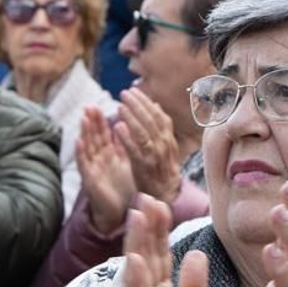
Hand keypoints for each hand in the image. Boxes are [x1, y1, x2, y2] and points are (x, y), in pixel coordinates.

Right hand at [77, 107, 135, 234]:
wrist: (118, 214)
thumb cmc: (122, 190)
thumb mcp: (128, 164)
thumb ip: (126, 147)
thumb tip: (129, 129)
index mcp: (110, 155)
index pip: (105, 134)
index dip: (102, 120)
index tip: (100, 105)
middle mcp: (100, 160)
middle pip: (95, 137)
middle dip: (92, 121)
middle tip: (90, 106)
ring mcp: (93, 169)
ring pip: (88, 147)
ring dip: (85, 132)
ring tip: (83, 117)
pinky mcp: (90, 180)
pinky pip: (84, 164)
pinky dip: (81, 153)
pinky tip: (78, 141)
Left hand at [116, 87, 182, 203]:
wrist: (165, 195)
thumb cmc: (162, 169)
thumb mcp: (166, 146)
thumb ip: (161, 126)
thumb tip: (155, 105)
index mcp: (169, 139)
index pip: (158, 115)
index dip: (146, 102)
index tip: (134, 91)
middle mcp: (164, 145)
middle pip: (151, 120)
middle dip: (137, 105)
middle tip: (124, 93)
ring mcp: (154, 156)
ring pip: (143, 132)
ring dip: (131, 117)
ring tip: (120, 106)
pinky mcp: (144, 166)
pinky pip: (135, 149)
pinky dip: (127, 137)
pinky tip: (117, 127)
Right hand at [119, 195, 209, 286]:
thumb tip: (195, 253)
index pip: (159, 256)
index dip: (159, 230)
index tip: (160, 201)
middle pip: (147, 259)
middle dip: (147, 229)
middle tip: (147, 197)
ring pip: (138, 277)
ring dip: (137, 246)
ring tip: (138, 217)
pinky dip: (135, 285)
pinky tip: (134, 262)